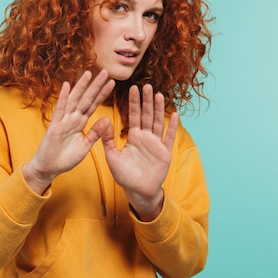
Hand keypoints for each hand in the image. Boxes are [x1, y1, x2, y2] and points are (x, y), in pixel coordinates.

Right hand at [23, 70, 114, 193]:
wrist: (48, 168)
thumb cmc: (65, 158)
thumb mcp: (85, 146)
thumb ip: (95, 133)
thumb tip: (108, 120)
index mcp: (79, 123)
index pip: (93, 105)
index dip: (102, 94)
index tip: (112, 83)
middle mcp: (72, 118)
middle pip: (86, 99)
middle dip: (95, 86)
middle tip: (106, 72)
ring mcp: (63, 121)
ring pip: (74, 100)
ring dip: (81, 87)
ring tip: (89, 73)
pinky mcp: (55, 126)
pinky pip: (60, 110)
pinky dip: (63, 97)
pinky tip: (66, 85)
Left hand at [102, 84, 178, 220]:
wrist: (138, 191)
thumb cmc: (124, 175)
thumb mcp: (112, 157)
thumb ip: (107, 140)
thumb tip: (103, 122)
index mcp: (133, 137)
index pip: (133, 116)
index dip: (133, 102)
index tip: (132, 88)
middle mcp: (145, 137)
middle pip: (147, 115)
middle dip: (147, 101)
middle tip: (147, 85)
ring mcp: (156, 144)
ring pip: (158, 122)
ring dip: (159, 109)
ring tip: (159, 95)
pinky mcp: (165, 153)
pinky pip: (169, 138)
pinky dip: (172, 127)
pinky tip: (175, 115)